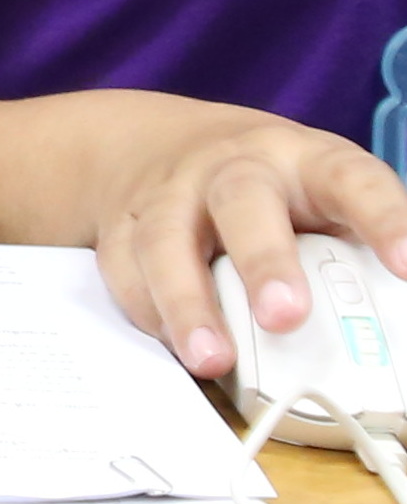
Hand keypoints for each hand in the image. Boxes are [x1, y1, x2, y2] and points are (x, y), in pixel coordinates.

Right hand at [84, 106, 406, 375]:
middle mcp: (233, 169)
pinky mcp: (124, 225)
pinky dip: (148, 312)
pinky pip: (124, 268)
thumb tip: (400, 325)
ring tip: (212, 360)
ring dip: (187, 301)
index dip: (383, 220)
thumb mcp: (326, 201)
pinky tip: (176, 347)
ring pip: (167, 239)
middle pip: (243, 201)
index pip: (353, 181)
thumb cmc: (271, 191)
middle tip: (284, 316)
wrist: (153, 143)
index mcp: (305, 162)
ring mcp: (170, 194)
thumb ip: (356, 256)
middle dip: (263, 261)